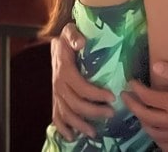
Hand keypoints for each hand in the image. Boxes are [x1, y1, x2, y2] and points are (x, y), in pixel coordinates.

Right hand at [51, 23, 114, 139]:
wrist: (57, 43)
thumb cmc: (69, 37)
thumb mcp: (70, 30)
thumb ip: (74, 35)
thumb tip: (82, 42)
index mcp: (64, 69)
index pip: (80, 86)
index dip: (95, 94)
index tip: (112, 97)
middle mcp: (58, 84)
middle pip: (75, 104)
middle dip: (93, 111)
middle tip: (111, 113)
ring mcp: (56, 93)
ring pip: (66, 114)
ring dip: (80, 124)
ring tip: (95, 132)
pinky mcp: (55, 98)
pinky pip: (56, 117)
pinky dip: (63, 129)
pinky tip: (72, 137)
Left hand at [121, 62, 167, 150]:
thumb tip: (154, 66)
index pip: (148, 98)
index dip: (136, 89)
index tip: (131, 82)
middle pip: (147, 117)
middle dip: (133, 106)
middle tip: (126, 96)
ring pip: (155, 134)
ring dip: (144, 122)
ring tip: (140, 111)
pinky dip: (158, 140)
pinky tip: (157, 132)